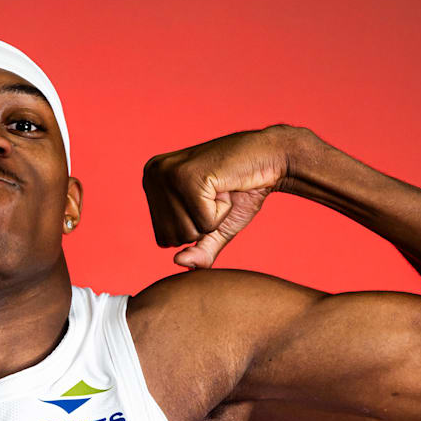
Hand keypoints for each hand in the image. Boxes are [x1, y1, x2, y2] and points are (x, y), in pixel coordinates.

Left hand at [141, 124, 299, 268]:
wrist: (270, 158)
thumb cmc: (240, 191)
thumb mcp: (214, 228)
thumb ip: (198, 251)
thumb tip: (178, 262)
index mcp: (151, 181)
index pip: (162, 238)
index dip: (195, 229)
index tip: (207, 200)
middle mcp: (152, 174)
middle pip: (173, 237)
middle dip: (204, 225)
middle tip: (216, 195)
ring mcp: (167, 173)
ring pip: (187, 232)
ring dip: (214, 217)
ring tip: (220, 190)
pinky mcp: (187, 176)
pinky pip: (205, 222)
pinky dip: (223, 210)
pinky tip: (226, 186)